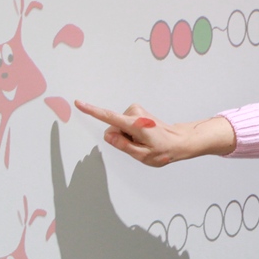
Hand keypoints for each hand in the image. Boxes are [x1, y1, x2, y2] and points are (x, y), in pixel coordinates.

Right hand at [74, 101, 192, 167]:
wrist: (178, 140)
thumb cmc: (164, 150)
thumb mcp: (143, 155)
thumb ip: (124, 146)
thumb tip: (109, 136)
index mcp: (135, 124)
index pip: (109, 118)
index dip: (92, 111)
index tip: (79, 103)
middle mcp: (134, 113)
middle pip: (113, 128)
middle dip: (121, 139)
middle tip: (139, 145)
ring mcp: (136, 111)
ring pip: (118, 127)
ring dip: (127, 137)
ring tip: (143, 141)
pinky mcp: (136, 111)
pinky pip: (124, 125)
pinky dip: (130, 133)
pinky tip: (143, 137)